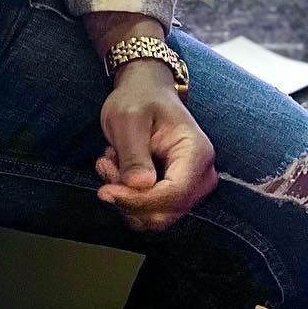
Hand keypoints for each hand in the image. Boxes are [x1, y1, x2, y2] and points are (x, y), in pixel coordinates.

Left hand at [95, 60, 216, 231]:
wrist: (146, 91)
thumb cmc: (139, 99)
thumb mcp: (129, 119)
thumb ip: (134, 154)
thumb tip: (140, 186)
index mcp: (197, 153)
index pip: (173, 195)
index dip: (137, 200)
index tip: (106, 191)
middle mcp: (201, 175)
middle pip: (164, 212)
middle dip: (128, 197)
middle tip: (107, 165)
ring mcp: (191, 187)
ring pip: (154, 216)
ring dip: (125, 195)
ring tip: (112, 161)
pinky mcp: (176, 193)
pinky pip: (149, 211)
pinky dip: (127, 196)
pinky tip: (118, 168)